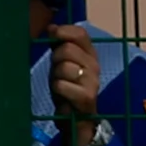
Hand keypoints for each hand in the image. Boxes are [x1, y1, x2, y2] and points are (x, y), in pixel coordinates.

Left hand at [47, 24, 101, 139]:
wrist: (77, 118)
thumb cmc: (68, 88)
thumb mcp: (62, 63)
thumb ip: (59, 45)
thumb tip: (51, 27)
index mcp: (90, 54)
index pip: (81, 34)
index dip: (64, 31)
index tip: (52, 34)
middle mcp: (95, 65)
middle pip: (68, 49)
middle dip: (55, 58)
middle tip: (57, 70)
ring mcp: (92, 81)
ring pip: (64, 67)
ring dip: (56, 76)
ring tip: (61, 84)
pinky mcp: (87, 96)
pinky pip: (62, 84)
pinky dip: (57, 88)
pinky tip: (62, 94)